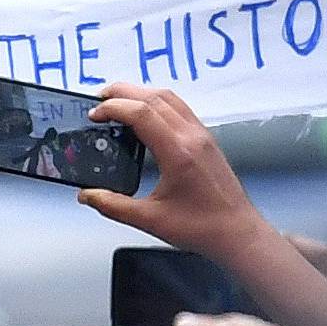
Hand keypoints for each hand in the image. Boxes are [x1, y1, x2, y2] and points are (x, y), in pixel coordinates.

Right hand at [77, 84, 268, 265]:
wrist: (238, 233)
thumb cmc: (203, 228)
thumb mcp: (151, 220)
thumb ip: (114, 206)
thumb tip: (87, 195)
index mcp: (178, 153)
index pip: (141, 113)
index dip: (113, 108)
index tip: (95, 114)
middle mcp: (192, 137)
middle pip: (153, 96)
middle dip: (122, 92)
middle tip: (99, 99)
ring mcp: (202, 135)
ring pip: (168, 97)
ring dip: (140, 93)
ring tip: (118, 101)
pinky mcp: (206, 139)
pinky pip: (180, 107)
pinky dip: (157, 101)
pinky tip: (145, 113)